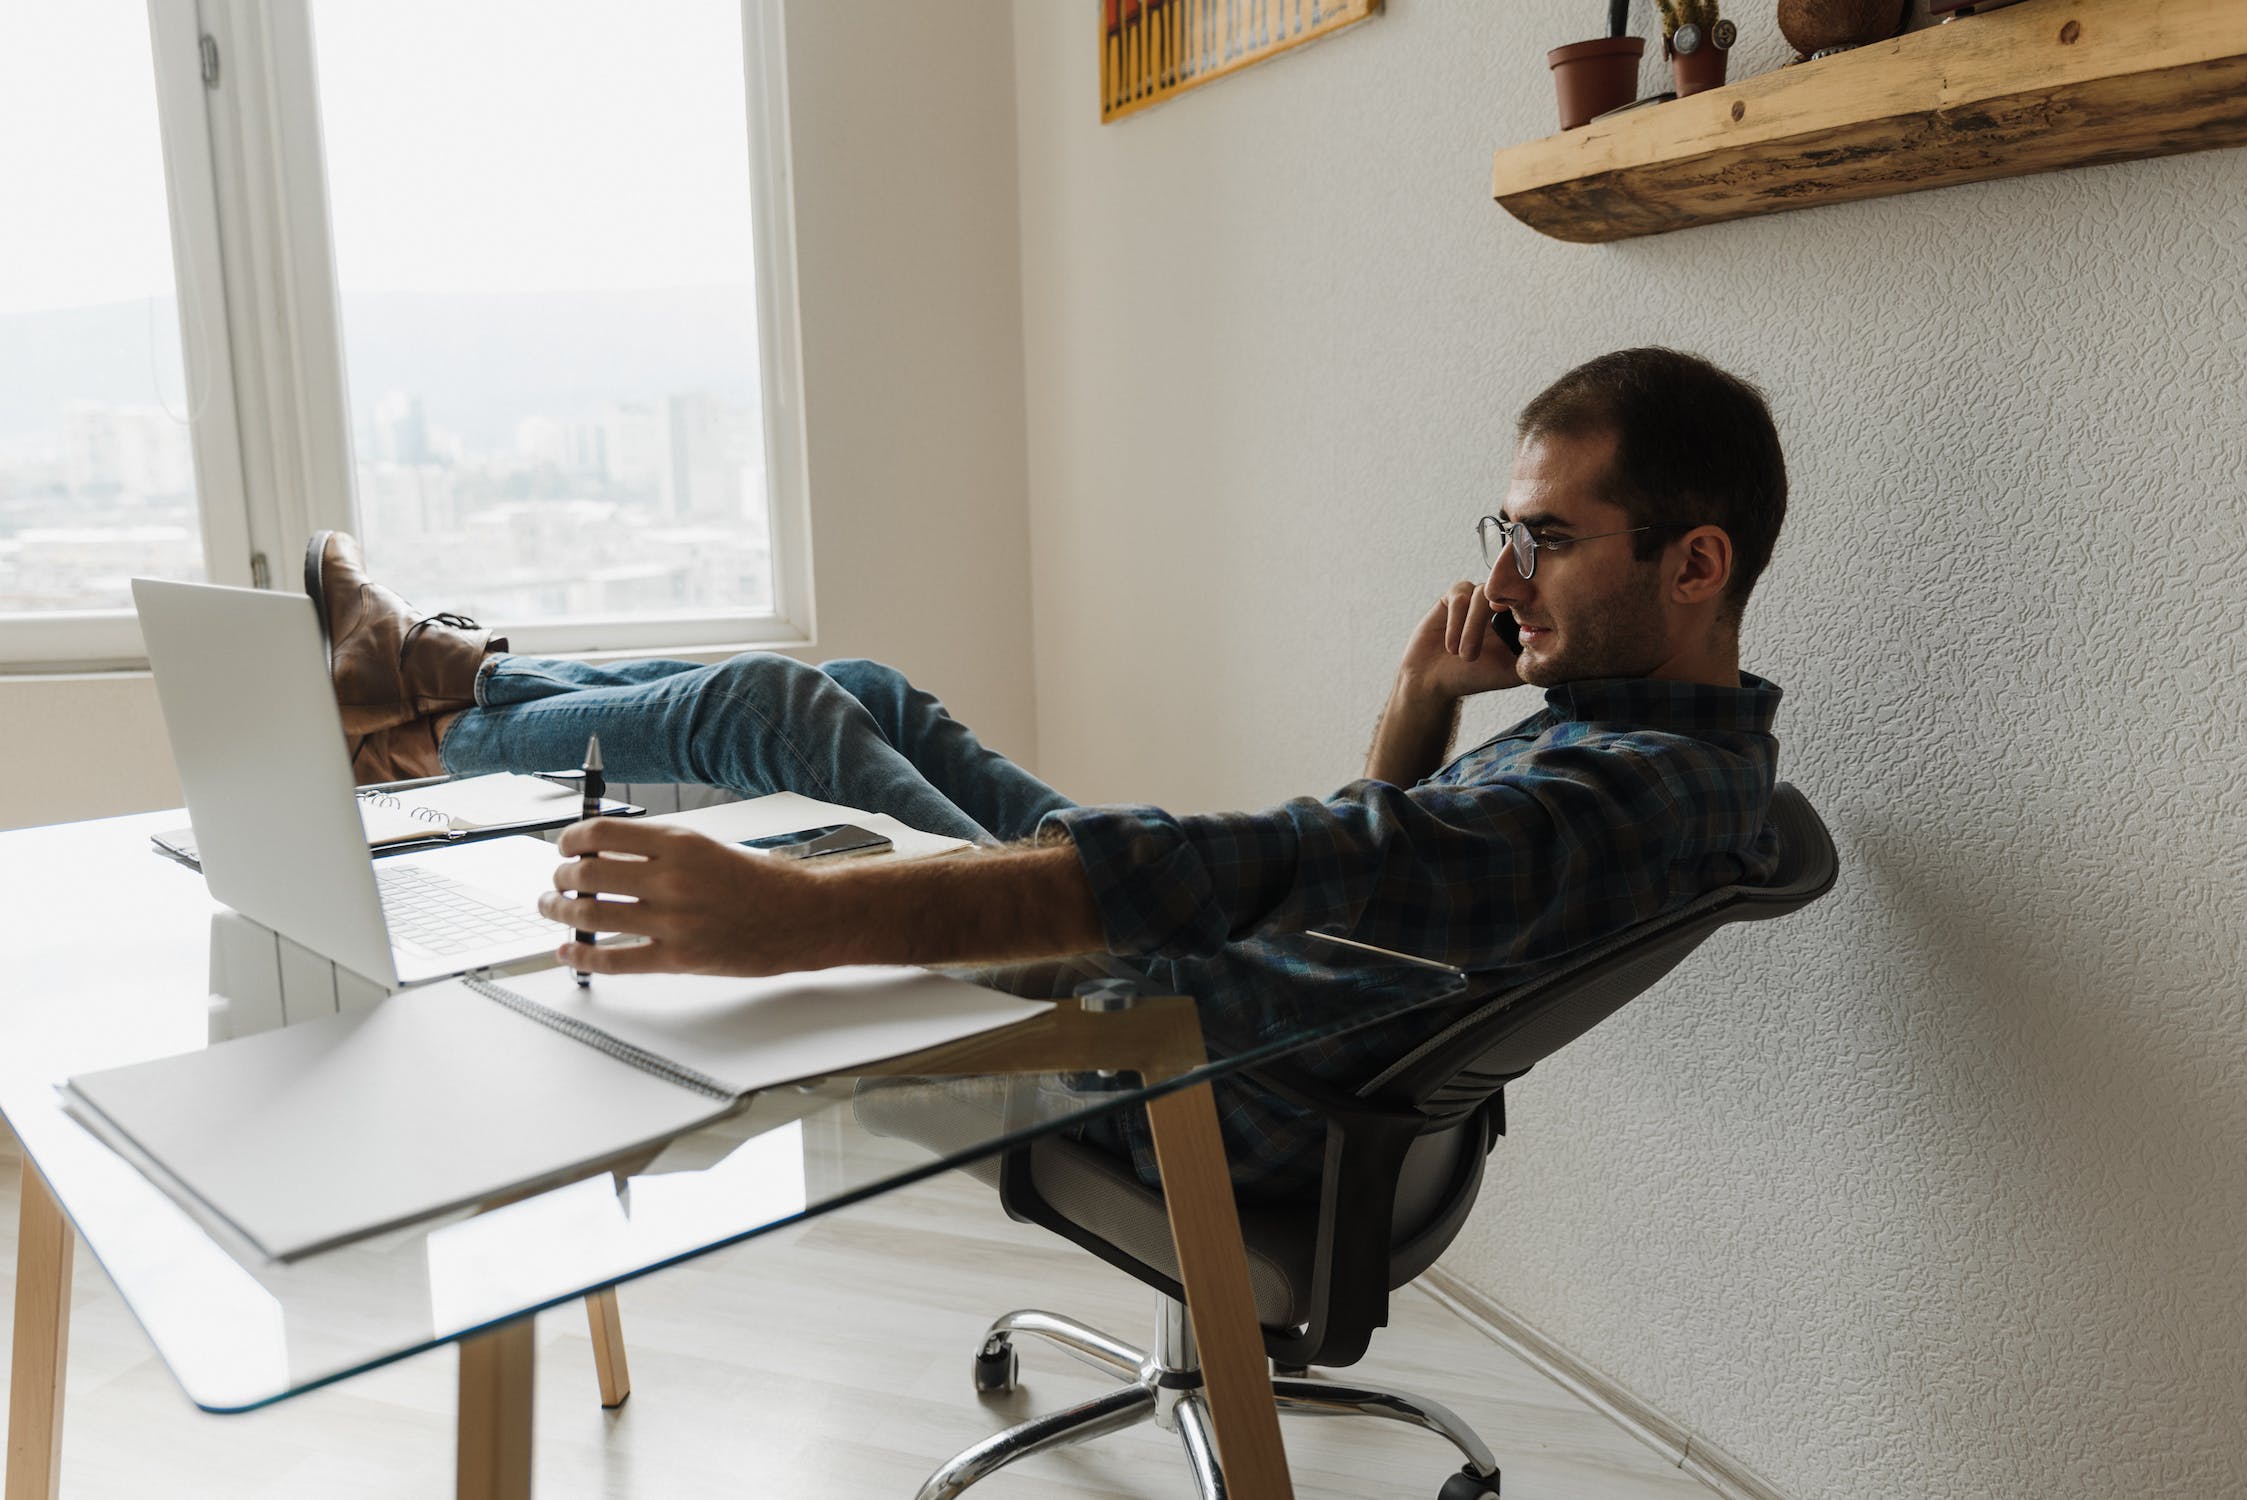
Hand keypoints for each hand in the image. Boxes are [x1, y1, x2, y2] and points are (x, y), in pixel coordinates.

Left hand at [539, 820, 826, 976]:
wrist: (801, 917)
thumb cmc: (759, 883)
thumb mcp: (707, 849)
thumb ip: (658, 853)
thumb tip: (604, 856)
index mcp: (680, 845)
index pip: (601, 834)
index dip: (571, 840)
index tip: (565, 847)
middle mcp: (673, 880)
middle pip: (588, 875)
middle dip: (560, 878)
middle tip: (556, 882)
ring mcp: (674, 922)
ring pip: (592, 916)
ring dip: (561, 912)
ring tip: (553, 909)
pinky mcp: (679, 959)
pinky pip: (615, 959)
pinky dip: (582, 957)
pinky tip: (569, 952)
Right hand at [1393, 580, 1522, 701]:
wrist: (1433, 680)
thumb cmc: (1472, 677)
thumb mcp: (1511, 672)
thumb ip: (1535, 658)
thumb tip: (1561, 647)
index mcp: (1516, 619)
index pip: (1531, 602)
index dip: (1527, 613)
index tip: (1518, 633)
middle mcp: (1498, 606)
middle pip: (1508, 595)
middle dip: (1495, 623)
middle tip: (1485, 648)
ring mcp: (1476, 598)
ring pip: (1483, 596)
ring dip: (1472, 628)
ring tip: (1464, 656)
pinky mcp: (1453, 596)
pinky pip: (1460, 596)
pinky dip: (1456, 622)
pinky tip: (1451, 646)